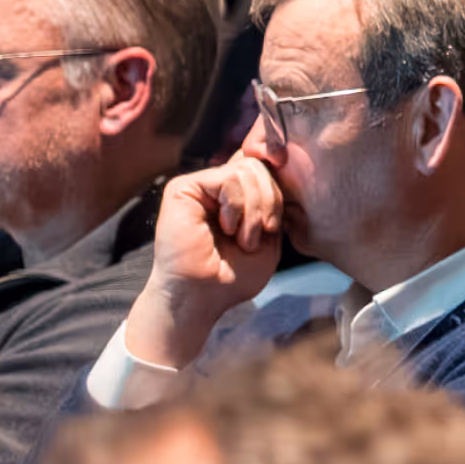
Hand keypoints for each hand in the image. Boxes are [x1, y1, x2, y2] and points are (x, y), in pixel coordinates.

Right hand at [124, 157, 285, 370]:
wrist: (202, 297)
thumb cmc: (233, 277)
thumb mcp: (269, 239)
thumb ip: (274, 206)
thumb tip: (279, 167)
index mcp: (235, 197)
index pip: (263, 168)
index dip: (278, 180)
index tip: (281, 210)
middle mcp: (216, 188)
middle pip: (258, 166)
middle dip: (271, 201)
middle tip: (263, 233)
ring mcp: (200, 186)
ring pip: (247, 169)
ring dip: (255, 210)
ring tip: (243, 239)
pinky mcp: (183, 188)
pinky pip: (229, 178)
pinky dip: (238, 207)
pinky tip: (228, 228)